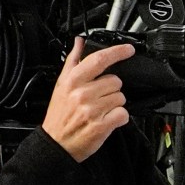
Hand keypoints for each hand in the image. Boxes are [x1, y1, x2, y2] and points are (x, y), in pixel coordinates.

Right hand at [43, 38, 133, 162]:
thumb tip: (80, 42)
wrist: (56, 142)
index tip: (128, 50)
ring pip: (121, 98)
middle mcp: (82, 93)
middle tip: (98, 97)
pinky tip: (107, 119)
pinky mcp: (101, 125)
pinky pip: (123, 114)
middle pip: (115, 81)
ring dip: (115, 104)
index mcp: (72, 80)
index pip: (99, 59)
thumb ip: (73, 61)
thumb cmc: (60, 114)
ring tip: (100, 109)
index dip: (117, 52)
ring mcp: (92, 109)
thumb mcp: (61, 84)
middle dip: (111, 89)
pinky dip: (119, 118)